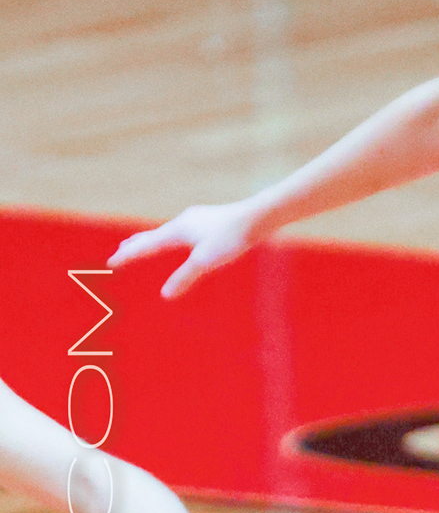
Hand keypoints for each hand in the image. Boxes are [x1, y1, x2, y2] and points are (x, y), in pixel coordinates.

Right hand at [107, 200, 261, 300]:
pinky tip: (176, 237)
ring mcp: (193, 219)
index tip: (111, 262)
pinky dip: (167, 237)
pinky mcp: (205, 220)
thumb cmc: (230, 239)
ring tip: (138, 243)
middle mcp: (181, 222)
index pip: (146, 246)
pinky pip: (178, 230)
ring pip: (164, 231)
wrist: (255, 217)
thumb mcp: (205, 262)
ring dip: (149, 240)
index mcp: (176, 231)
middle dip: (133, 246)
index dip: (128, 255)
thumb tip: (165, 295)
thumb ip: (184, 277)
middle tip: (117, 253)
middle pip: (151, 236)